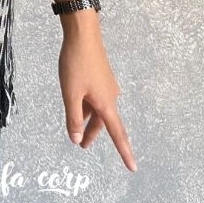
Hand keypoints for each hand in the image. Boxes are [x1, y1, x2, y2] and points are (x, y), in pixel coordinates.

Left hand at [57, 11, 137, 171]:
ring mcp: (106, 86)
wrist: (82, 34)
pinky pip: (95, 97)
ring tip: (75, 128)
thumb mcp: (70, 93)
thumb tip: (76, 139)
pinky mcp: (100, 77)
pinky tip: (76, 105)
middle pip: (103, 122)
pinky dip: (86, 105)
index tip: (133, 168)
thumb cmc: (76, 63)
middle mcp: (110, 96)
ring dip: (87, 119)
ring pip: (97, 109)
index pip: (117, 134)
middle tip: (81, 145)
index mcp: (106, 103)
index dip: (124, 152)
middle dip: (92, 134)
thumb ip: (73, 118)